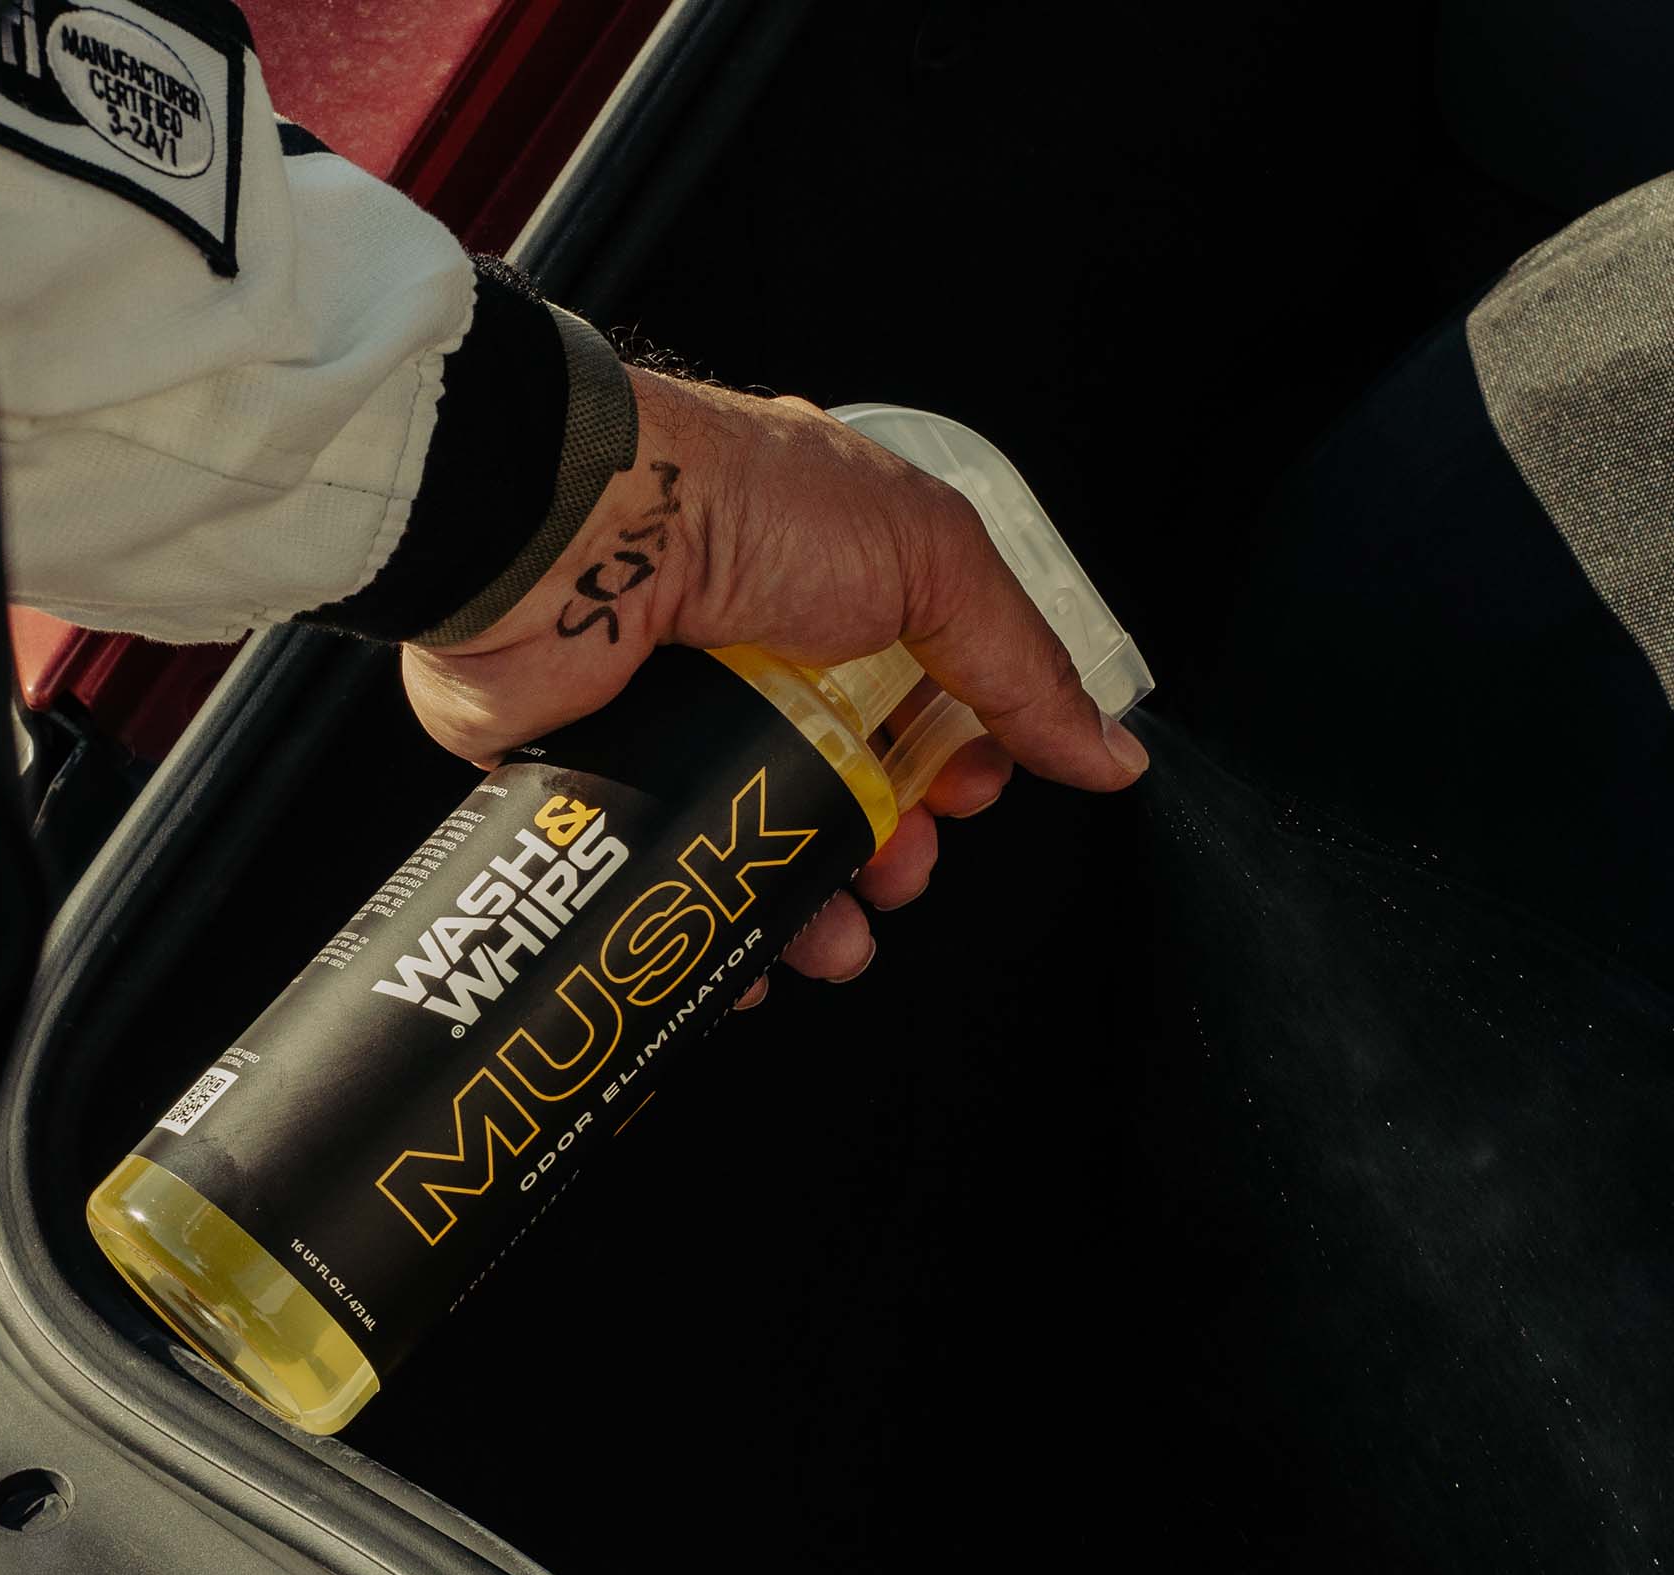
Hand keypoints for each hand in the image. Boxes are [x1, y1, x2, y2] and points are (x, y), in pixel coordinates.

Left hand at [402, 366, 1148, 1000]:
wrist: (568, 536)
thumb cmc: (740, 510)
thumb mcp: (927, 559)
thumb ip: (1018, 661)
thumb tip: (1106, 752)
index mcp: (835, 578)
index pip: (922, 686)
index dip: (958, 754)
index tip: (971, 795)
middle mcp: (757, 642)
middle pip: (850, 776)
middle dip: (893, 844)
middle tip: (901, 869)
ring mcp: (679, 709)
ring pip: (765, 836)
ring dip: (815, 903)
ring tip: (833, 941)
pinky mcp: (605, 771)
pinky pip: (675, 868)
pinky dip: (717, 925)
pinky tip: (747, 964)